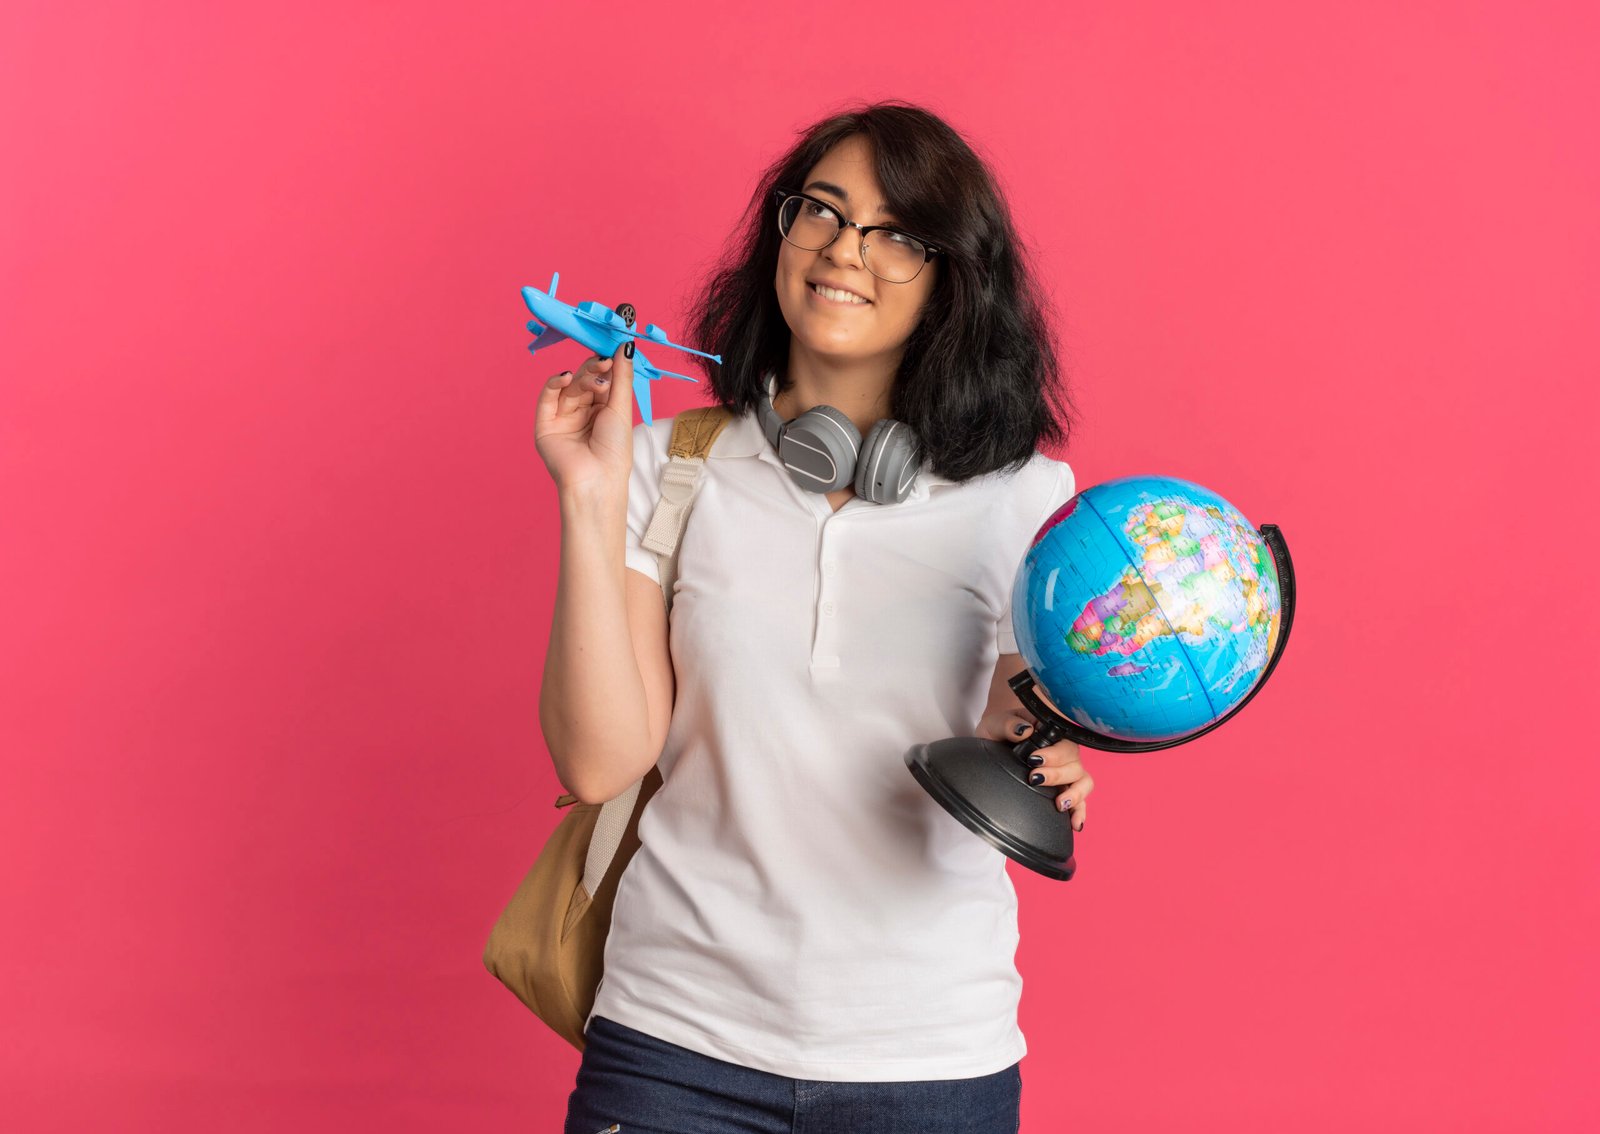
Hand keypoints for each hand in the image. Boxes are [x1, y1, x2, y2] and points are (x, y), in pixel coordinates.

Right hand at [533, 304, 637, 498]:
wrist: (597, 480)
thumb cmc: (614, 451)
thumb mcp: (621, 408)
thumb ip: (621, 376)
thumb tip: (626, 345)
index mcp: (602, 410)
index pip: (601, 379)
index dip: (606, 364)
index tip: (614, 347)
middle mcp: (582, 413)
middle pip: (584, 380)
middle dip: (594, 369)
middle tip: (605, 362)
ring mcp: (563, 418)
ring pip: (568, 387)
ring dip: (581, 378)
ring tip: (597, 378)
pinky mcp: (545, 425)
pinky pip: (547, 398)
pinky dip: (554, 384)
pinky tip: (565, 377)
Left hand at [974, 707, 1093, 831]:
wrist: (989, 750)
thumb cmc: (995, 733)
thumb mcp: (994, 725)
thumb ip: (1007, 724)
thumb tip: (1024, 730)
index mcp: (1050, 732)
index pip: (1064, 741)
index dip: (1053, 753)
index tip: (1034, 760)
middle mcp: (1063, 751)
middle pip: (1074, 763)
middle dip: (1057, 774)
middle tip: (1034, 778)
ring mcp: (1065, 771)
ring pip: (1083, 781)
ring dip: (1075, 794)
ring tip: (1060, 804)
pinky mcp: (1063, 790)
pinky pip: (1081, 802)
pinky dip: (1080, 812)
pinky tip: (1075, 824)